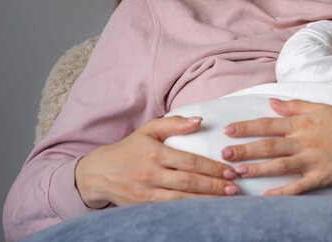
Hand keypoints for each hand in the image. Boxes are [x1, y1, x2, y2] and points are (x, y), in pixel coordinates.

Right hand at [75, 116, 238, 207]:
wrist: (97, 173)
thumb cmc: (128, 149)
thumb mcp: (149, 130)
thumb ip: (174, 123)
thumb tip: (199, 120)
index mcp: (155, 152)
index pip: (190, 161)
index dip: (212, 167)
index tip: (230, 171)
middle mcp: (150, 173)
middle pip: (188, 182)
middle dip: (214, 186)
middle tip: (234, 188)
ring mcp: (145, 192)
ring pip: (181, 200)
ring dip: (205, 201)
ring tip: (225, 200)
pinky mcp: (141, 206)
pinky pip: (169, 210)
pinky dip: (188, 211)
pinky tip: (204, 210)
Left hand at [220, 98, 331, 194]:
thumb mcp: (319, 107)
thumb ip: (294, 106)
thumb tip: (271, 103)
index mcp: (302, 123)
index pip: (268, 124)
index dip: (247, 127)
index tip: (228, 130)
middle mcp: (304, 140)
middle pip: (269, 145)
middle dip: (245, 150)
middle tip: (224, 154)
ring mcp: (313, 159)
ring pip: (280, 165)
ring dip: (258, 169)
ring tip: (238, 172)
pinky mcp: (322, 176)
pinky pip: (300, 186)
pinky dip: (283, 192)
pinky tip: (267, 197)